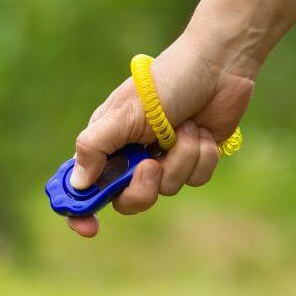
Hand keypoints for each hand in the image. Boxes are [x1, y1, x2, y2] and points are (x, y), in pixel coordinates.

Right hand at [66, 34, 254, 236]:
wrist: (217, 66)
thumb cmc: (163, 83)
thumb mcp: (122, 114)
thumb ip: (94, 148)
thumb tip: (78, 184)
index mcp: (104, 145)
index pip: (81, 187)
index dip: (80, 210)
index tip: (89, 228)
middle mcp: (129, 157)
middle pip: (126, 201)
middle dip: (143, 187)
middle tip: (151, 165)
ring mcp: (161, 160)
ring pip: (166, 190)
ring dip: (180, 158)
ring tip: (184, 128)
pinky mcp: (191, 160)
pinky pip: (195, 179)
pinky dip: (201, 156)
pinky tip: (200, 131)